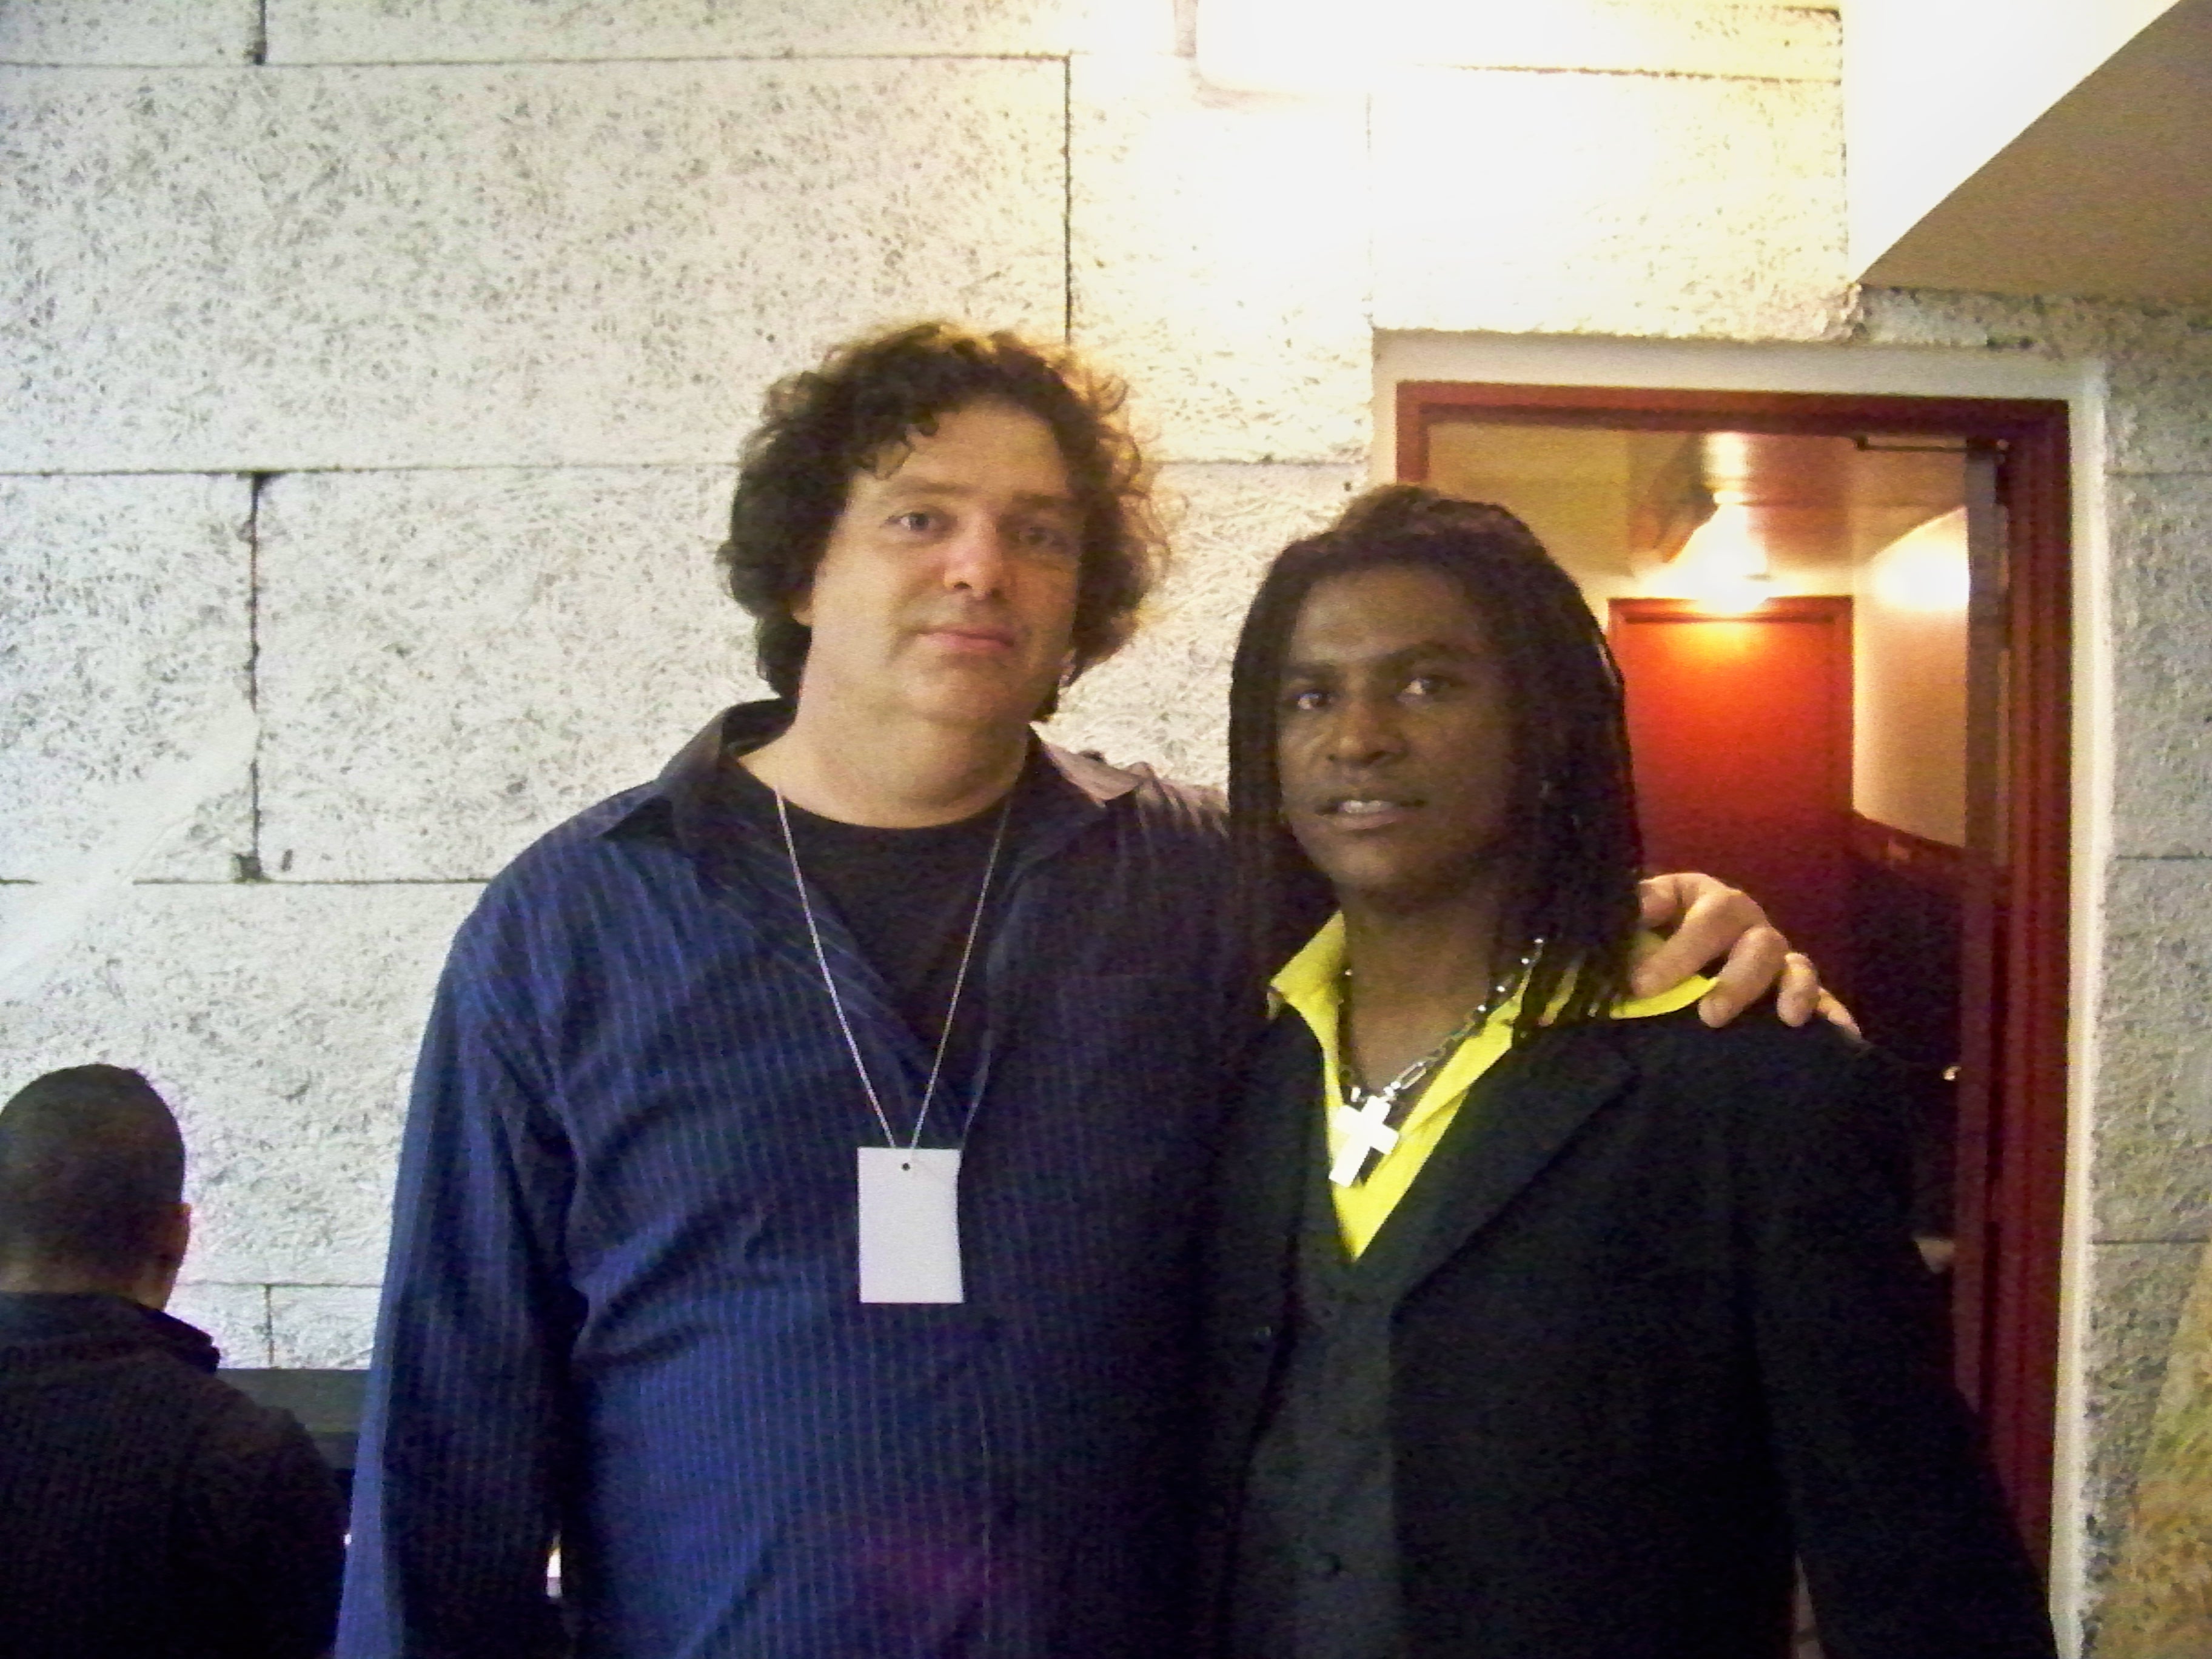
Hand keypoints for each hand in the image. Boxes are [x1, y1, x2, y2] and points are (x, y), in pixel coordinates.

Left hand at [1631, 873, 1856, 1033]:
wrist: (1652, 959)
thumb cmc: (1641, 935)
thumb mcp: (1633, 919)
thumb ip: (1634, 913)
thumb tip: (1639, 910)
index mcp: (1708, 898)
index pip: (1708, 916)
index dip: (1681, 950)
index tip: (1644, 987)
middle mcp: (1749, 923)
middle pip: (1758, 943)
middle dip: (1736, 980)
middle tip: (1709, 1015)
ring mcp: (1774, 956)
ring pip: (1795, 966)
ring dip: (1793, 991)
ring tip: (1787, 1019)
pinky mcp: (1792, 989)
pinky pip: (1823, 998)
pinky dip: (1833, 1012)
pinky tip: (1843, 1033)